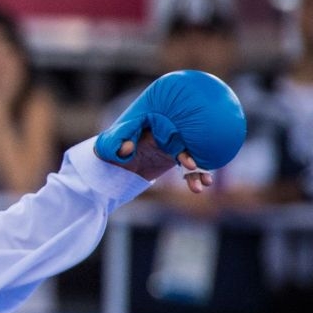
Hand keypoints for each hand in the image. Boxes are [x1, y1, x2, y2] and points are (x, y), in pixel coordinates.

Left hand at [96, 69, 245, 176]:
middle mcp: (166, 133)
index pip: (171, 130)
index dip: (180, 144)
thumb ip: (116, 145)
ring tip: (204, 184)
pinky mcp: (173, 157)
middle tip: (196, 169)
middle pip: (187, 141)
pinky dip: (195, 175)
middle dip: (196, 154)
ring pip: (191, 155)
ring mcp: (172, 145)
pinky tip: (200, 187)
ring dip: (199, 169)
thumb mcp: (108, 147)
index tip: (187, 161)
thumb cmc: (109, 149)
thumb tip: (126, 147)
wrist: (112, 163)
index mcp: (152, 126)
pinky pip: (188, 166)